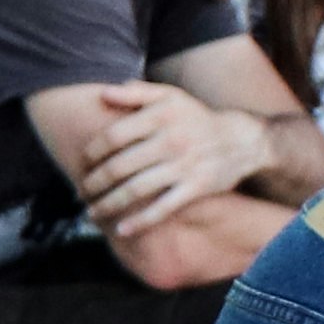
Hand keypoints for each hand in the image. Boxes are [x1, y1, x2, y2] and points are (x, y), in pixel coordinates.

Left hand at [48, 79, 259, 238]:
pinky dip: (141, 221)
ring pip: (136, 190)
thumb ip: (135, 93)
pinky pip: (163, 208)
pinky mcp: (198, 187)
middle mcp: (172, 140)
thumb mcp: (169, 96)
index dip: (92, 153)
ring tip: (91, 213)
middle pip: (119, 166)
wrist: (242, 139)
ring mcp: (185, 165)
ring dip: (108, 205)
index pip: (113, 137)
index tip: (82, 163)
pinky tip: (121, 230)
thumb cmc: (194, 117)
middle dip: (94, 183)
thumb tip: (102, 93)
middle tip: (81, 192)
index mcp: (161, 116)